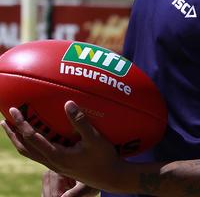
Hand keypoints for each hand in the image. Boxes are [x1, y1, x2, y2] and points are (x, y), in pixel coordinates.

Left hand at [1, 100, 125, 192]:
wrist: (109, 177)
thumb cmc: (103, 157)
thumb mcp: (94, 139)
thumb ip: (80, 121)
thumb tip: (68, 103)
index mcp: (56, 155)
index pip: (32, 137)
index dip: (21, 123)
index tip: (13, 110)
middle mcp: (51, 161)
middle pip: (24, 147)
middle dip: (13, 133)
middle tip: (4, 120)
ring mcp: (54, 165)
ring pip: (29, 152)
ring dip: (18, 140)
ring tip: (12, 129)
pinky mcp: (59, 165)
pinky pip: (37, 154)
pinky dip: (29, 144)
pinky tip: (34, 137)